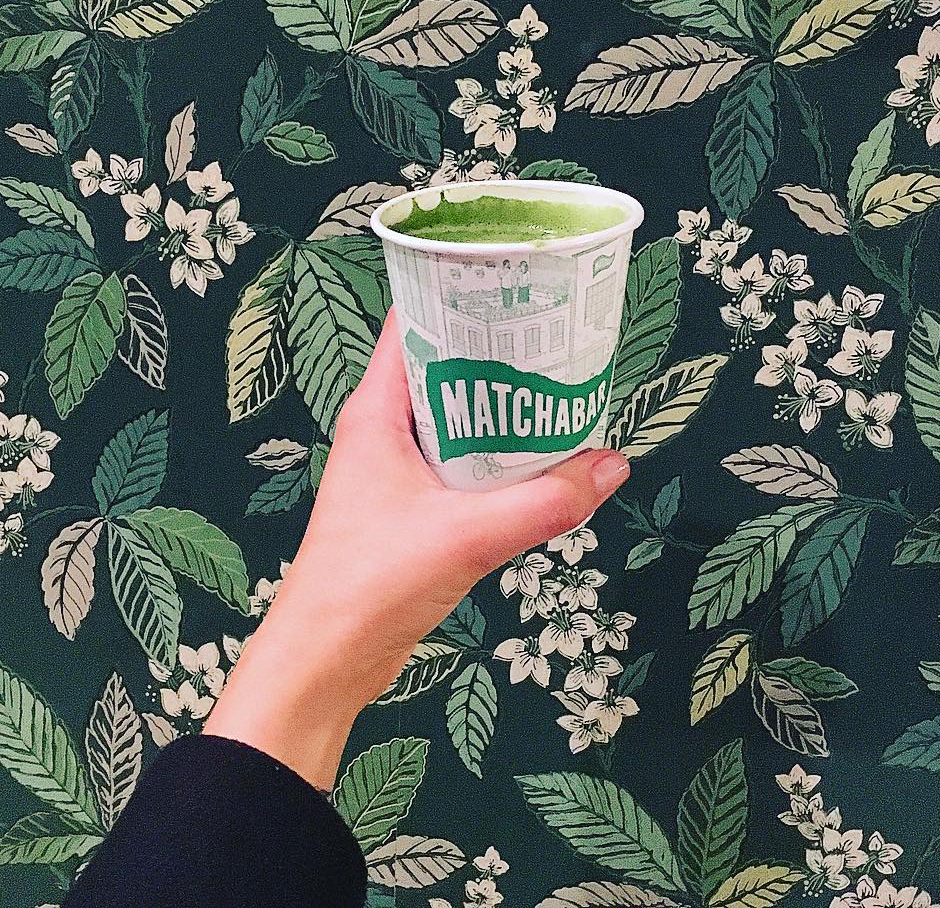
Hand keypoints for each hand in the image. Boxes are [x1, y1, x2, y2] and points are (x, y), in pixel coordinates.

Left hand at [204, 311, 629, 787]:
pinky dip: (498, 452)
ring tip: (561, 386)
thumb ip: (544, 503)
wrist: (326, 659)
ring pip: (457, 415)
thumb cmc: (372, 583)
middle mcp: (384, 427)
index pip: (411, 322)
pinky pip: (461, 460)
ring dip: (502, 404)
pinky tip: (541, 455)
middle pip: (443, 364)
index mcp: (377, 409)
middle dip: (497, 347)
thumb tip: (614, 464)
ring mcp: (396, 467)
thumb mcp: (467, 536)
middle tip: (559, 333)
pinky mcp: (411, 505)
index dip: (459, 291)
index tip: (517, 279)